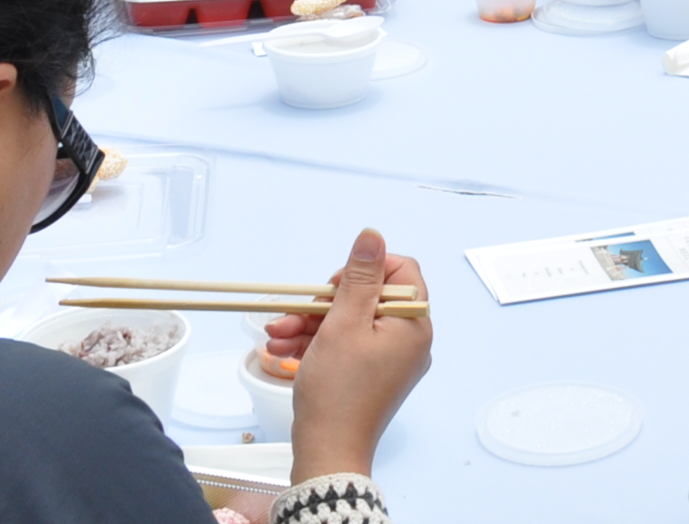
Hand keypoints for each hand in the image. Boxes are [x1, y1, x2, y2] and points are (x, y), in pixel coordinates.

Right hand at [273, 229, 433, 484]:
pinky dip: (317, 344)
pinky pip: (347, 347)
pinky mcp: (371, 377)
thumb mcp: (344, 323)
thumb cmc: (338, 388)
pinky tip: (281, 349)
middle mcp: (409, 340)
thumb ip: (360, 277)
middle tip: (293, 312)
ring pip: (351, 324)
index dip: (365, 271)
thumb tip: (373, 235)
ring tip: (274, 334)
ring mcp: (390, 361)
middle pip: (369, 299)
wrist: (328, 452)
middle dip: (325, 303)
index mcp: (414, 324)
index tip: (335, 286)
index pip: (400, 273)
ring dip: (311, 323)